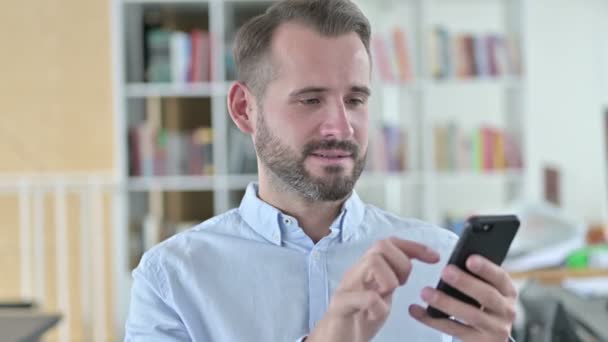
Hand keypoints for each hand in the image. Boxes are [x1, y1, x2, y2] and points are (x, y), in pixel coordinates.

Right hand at [307, 238, 439, 341]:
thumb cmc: (358, 318)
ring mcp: (347, 287)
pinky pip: (366, 297)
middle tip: (402, 285)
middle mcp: (357, 272)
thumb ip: (393, 278)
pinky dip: (378, 305)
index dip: (414, 246)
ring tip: (386, 297)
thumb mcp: (382, 295)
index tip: (434, 257)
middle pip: (381, 245)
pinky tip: (376, 314)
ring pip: (373, 262)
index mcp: (368, 269)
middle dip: (402, 263)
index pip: (390, 243)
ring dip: (390, 280)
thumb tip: (413, 262)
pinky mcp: (340, 306)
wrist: (333, 340)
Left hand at [409, 255, 517, 341]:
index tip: (470, 259)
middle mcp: (505, 311)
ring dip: (446, 302)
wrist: (488, 338)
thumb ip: (476, 277)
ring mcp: (494, 329)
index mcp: (507, 292)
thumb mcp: (486, 290)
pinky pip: (452, 330)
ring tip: (426, 292)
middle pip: (487, 296)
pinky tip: (416, 310)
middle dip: (466, 283)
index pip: (500, 278)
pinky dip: (432, 319)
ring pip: (470, 315)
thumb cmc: (482, 305)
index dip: (486, 268)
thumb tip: (453, 262)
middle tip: (445, 271)